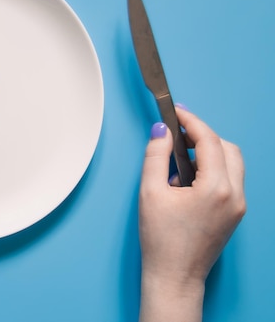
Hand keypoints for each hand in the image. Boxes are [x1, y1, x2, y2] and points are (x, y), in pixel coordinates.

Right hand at [138, 106, 245, 320]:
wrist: (175, 276)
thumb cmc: (161, 240)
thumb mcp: (150, 193)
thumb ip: (156, 156)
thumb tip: (161, 132)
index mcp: (216, 188)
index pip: (209, 141)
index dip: (191, 122)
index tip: (176, 112)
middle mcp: (234, 195)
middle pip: (227, 148)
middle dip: (203, 136)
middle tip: (178, 133)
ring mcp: (238, 205)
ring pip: (232, 163)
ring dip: (210, 152)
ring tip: (180, 156)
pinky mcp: (235, 213)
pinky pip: (230, 179)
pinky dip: (213, 168)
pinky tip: (188, 177)